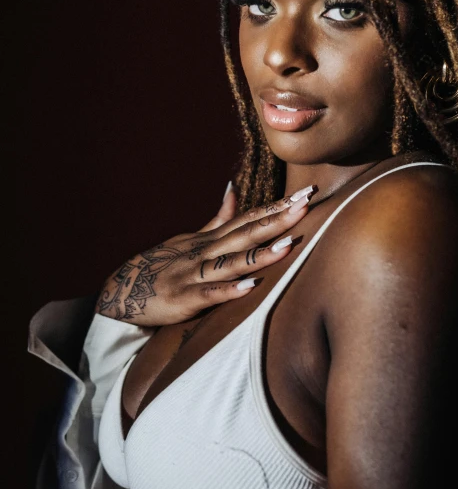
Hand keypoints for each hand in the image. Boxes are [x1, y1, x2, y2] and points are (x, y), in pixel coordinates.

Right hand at [95, 182, 314, 325]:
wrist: (121, 290)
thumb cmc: (161, 265)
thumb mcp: (190, 239)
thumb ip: (217, 219)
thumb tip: (234, 190)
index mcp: (211, 239)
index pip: (249, 218)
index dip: (276, 207)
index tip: (305, 195)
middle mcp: (205, 251)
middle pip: (246, 233)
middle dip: (277, 219)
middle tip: (305, 205)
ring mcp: (194, 273)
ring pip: (232, 262)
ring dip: (260, 253)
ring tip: (288, 245)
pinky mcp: (184, 298)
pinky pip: (209, 294)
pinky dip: (229, 290)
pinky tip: (250, 287)